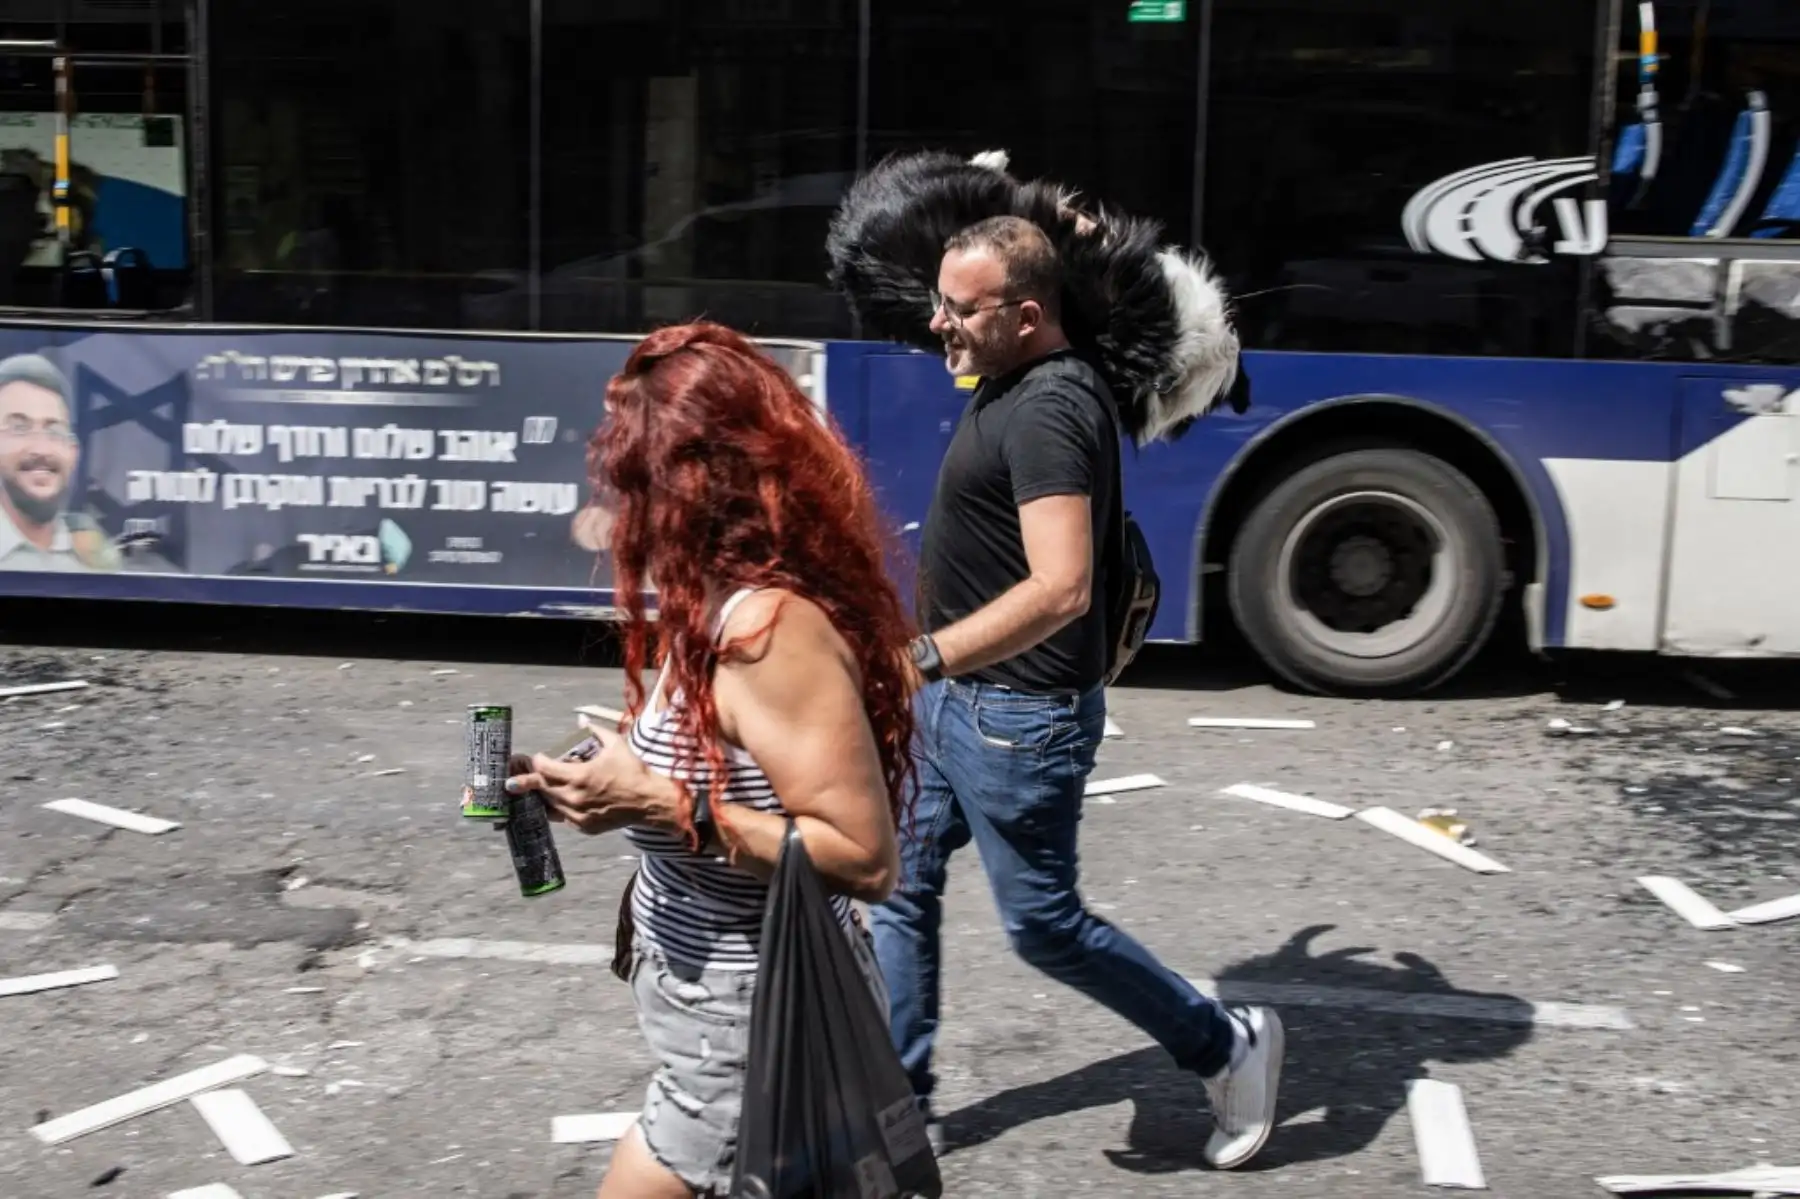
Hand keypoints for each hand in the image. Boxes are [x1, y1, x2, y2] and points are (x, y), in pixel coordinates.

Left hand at [505, 723, 675, 835]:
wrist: (649, 801)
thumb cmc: (633, 771)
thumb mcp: (615, 745)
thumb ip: (594, 730)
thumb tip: (580, 718)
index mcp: (580, 776)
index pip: (545, 768)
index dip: (537, 761)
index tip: (535, 757)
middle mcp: (574, 797)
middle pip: (542, 787)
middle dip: (528, 779)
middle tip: (513, 778)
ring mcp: (578, 815)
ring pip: (549, 804)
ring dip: (542, 794)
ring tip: (532, 789)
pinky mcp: (584, 826)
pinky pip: (563, 817)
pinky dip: (558, 808)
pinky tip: (555, 801)